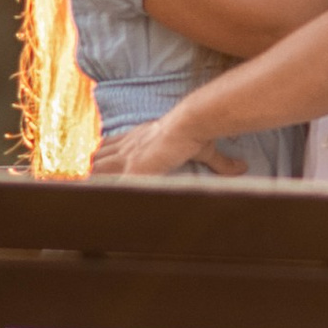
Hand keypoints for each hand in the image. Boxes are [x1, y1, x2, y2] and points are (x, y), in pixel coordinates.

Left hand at [92, 115, 247, 177]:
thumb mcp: (206, 149)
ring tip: (88, 192)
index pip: (113, 144)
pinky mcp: (132, 170)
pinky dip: (104, 192)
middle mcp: (129, 145)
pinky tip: (99, 202)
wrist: (190, 125)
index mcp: (140, 139)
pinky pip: (111, 184)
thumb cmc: (195, 133)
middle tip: (85, 180)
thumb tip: (242, 168)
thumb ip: (220, 161)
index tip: (97, 160)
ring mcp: (127, 156)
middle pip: (98, 155)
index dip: (104, 153)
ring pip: (97, 166)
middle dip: (92, 167)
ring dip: (94, 178)